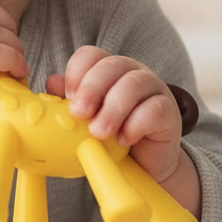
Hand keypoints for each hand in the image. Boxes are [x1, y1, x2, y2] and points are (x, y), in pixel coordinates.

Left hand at [45, 46, 182, 184]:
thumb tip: (52, 82)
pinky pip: (155, 109)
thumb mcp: (84, 121)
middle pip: (111, 65)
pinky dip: (136, 124)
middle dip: (91, 89)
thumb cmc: (109, 137)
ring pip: (134, 84)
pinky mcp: (169, 112)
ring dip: (113, 109)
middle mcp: (131, 72)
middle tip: (79, 113)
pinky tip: (124, 140)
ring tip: (99, 133)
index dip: (76, 73)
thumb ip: (68, 102)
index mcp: (106, 70)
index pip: (89, 55)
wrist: (142, 166)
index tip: (68, 100)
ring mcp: (153, 89)